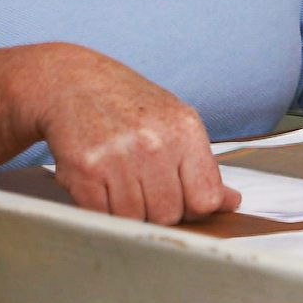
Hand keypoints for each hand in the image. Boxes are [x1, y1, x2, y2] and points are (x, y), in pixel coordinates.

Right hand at [23, 45, 240, 224]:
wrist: (71, 83)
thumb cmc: (127, 104)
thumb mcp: (174, 122)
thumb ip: (203, 166)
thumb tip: (231, 203)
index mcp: (184, 129)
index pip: (206, 198)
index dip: (194, 208)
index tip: (182, 199)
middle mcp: (154, 142)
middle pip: (170, 215)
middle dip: (158, 209)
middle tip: (143, 185)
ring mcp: (118, 157)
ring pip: (136, 220)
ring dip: (128, 211)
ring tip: (120, 181)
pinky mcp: (85, 170)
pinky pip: (103, 216)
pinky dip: (101, 210)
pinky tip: (100, 185)